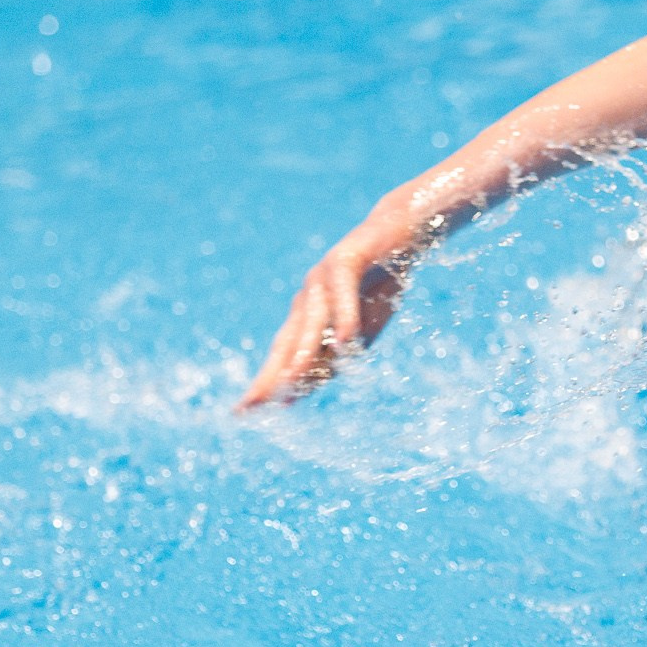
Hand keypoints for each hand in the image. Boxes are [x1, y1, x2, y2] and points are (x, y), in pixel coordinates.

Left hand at [236, 217, 414, 409]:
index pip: (282, 355)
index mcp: (308, 316)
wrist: (402, 233)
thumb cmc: (381, 286)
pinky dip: (344, 318)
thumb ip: (337, 355)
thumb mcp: (362, 331)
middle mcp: (307, 299)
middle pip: (286, 342)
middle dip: (269, 375)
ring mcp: (323, 278)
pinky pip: (344, 294)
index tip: (244, 413)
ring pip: (311, 322)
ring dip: (302, 354)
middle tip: (250, 405)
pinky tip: (345, 341)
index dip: (265, 384)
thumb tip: (310, 385)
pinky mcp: (346, 260)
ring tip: (290, 383)